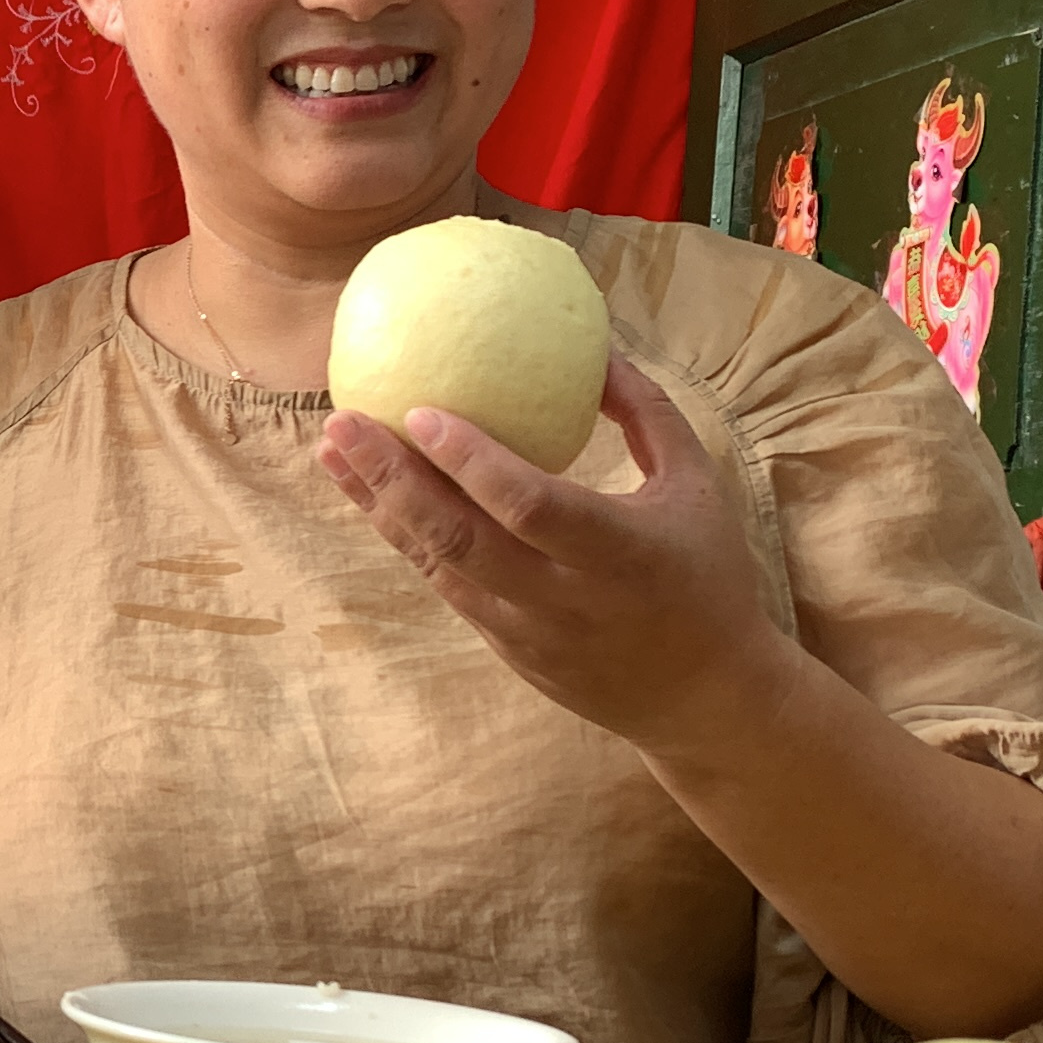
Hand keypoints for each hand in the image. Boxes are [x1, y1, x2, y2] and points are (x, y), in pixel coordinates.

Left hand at [316, 356, 800, 759]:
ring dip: (380, 506)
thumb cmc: (708, 574)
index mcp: (620, 552)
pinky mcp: (505, 648)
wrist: (704, 698)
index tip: (420, 411)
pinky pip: (446, 585)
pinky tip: (372, 496)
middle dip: (392, 479)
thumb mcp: (697, 485)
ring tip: (333, 451)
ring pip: (437, 565)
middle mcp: (564, 596)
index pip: (530, 505)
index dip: (471, 462)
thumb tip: (596, 344)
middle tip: (343, 421)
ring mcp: (527, 630)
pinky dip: (404, 538)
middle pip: (459, 538)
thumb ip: (646, 413)